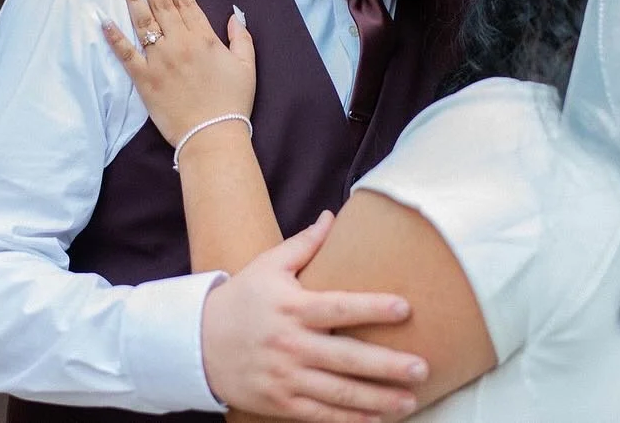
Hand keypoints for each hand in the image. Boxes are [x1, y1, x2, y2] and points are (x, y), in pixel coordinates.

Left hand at [103, 0, 255, 145]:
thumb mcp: (246, 66)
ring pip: (142, 21)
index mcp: (203, 37)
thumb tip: (235, 14)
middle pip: (159, 3)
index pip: (183, 0)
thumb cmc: (232, 102)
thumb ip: (241, 37)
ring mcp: (159, 60)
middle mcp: (179, 43)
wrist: (212, 136)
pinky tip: (102, 19)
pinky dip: (114, 36)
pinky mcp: (144, 80)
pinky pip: (125, 54)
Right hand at [205, 212, 426, 422]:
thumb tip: (331, 217)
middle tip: (422, 367)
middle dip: (387, 365)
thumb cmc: (241, 300)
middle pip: (347, 357)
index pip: (339, 307)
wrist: (196, 344)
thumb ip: (303, 245)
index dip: (372, 308)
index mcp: (293, 308)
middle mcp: (291, 344)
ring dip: (377, 399)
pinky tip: (377, 419)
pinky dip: (350, 420)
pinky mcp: (280, 403)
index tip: (405, 308)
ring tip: (410, 400)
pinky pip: (321, 415)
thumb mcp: (268, 266)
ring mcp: (286, 377)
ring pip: (339, 392)